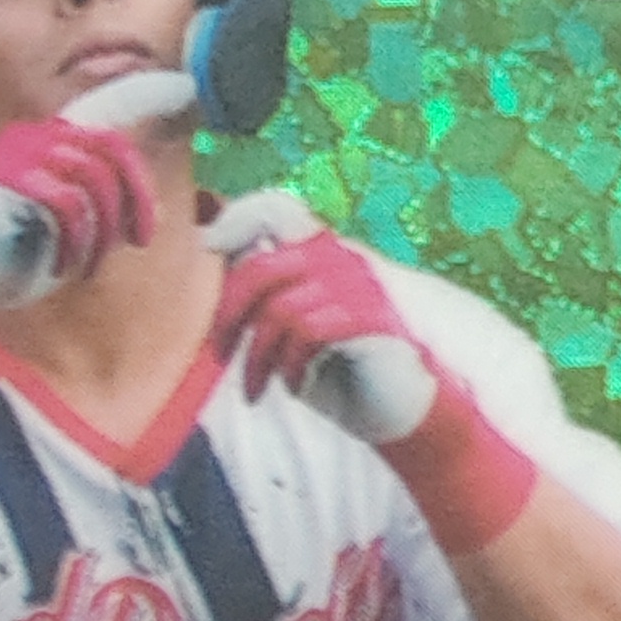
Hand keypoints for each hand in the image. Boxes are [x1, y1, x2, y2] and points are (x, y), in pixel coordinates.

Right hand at [0, 96, 179, 400]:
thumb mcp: (49, 235)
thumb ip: (86, 215)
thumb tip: (134, 217)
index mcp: (44, 144)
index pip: (104, 112)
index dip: (145, 95)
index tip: (180, 89)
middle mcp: (33, 138)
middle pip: (112, 149)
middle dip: (137, 197)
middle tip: (141, 236)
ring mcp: (18, 154)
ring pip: (94, 181)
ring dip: (99, 233)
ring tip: (82, 264)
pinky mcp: (6, 180)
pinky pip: (67, 205)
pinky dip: (74, 242)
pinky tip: (62, 265)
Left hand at [212, 205, 539, 557]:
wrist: (414, 409)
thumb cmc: (352, 377)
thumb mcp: (303, 335)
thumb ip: (271, 306)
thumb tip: (223, 294)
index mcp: (325, 254)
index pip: (276, 211)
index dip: (235, 220)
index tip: (206, 245)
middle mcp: (342, 259)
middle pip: (262, 266)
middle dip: (228, 313)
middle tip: (220, 353)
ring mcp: (360, 286)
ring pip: (279, 309)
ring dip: (258, 358)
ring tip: (257, 389)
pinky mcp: (372, 319)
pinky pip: (309, 332)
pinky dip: (290, 365)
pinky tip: (294, 386)